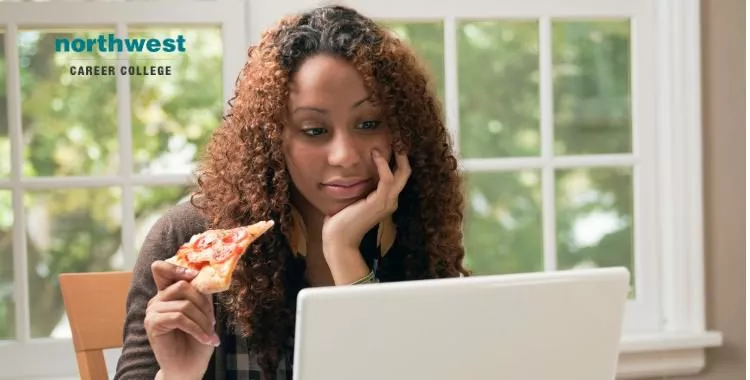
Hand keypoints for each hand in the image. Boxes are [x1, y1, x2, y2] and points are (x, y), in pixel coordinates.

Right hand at [144, 261, 217, 379]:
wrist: (188, 366)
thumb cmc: (196, 340)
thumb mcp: (203, 312)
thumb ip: (200, 294)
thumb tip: (204, 278)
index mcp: (168, 293)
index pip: (162, 269)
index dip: (177, 268)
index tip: (195, 276)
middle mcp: (157, 299)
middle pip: (182, 286)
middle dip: (203, 304)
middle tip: (213, 322)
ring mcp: (152, 311)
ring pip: (184, 304)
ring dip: (203, 321)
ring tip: (210, 334)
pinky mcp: (153, 324)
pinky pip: (179, 318)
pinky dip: (197, 329)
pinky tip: (206, 339)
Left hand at [321, 150, 410, 253]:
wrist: (338, 239)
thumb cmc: (341, 221)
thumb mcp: (353, 199)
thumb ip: (359, 187)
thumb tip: (351, 172)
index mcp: (386, 200)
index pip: (398, 176)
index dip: (397, 159)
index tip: (390, 142)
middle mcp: (391, 201)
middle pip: (406, 172)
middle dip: (403, 154)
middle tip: (397, 137)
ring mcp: (387, 202)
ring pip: (401, 173)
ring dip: (396, 155)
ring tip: (390, 140)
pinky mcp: (379, 202)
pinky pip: (387, 179)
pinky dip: (383, 165)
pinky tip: (375, 154)